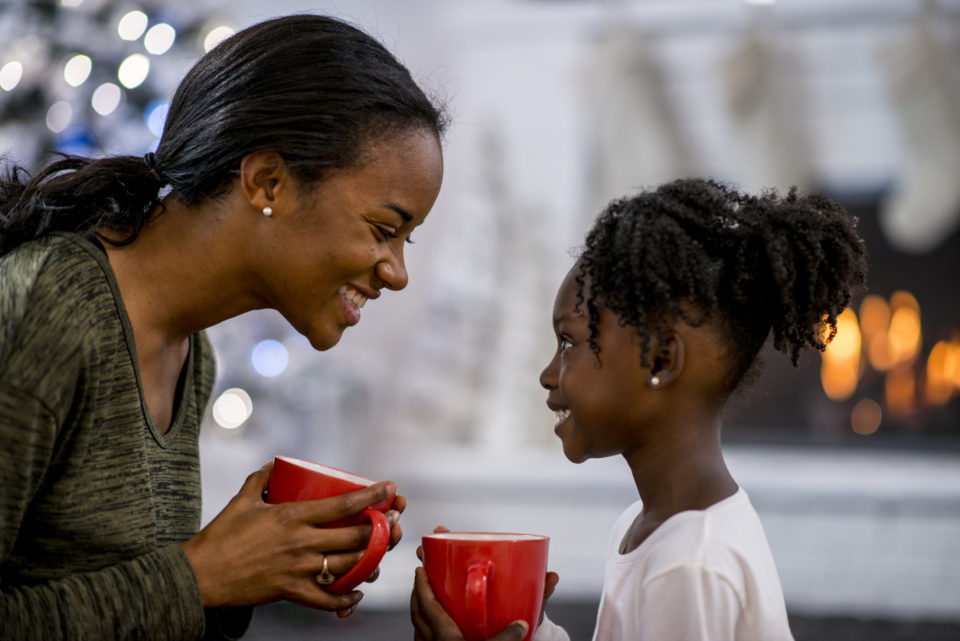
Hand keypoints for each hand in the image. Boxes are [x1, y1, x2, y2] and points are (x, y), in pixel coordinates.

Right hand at [181, 461, 401, 615]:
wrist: (200, 575)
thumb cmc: (220, 535)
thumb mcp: (242, 500)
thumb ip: (261, 479)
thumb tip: (276, 464)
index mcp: (292, 516)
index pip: (343, 504)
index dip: (371, 496)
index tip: (390, 487)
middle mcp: (301, 542)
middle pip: (354, 536)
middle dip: (383, 528)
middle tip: (397, 520)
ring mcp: (298, 569)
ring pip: (347, 566)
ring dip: (371, 560)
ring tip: (383, 553)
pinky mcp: (290, 592)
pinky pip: (326, 599)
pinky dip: (345, 598)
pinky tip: (357, 593)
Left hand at [411, 567, 528, 640]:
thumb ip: (507, 638)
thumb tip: (521, 624)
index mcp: (444, 637)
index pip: (426, 604)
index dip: (421, 585)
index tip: (419, 568)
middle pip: (417, 614)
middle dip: (417, 594)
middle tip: (422, 579)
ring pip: (417, 629)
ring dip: (419, 613)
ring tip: (426, 602)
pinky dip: (424, 631)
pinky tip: (434, 632)